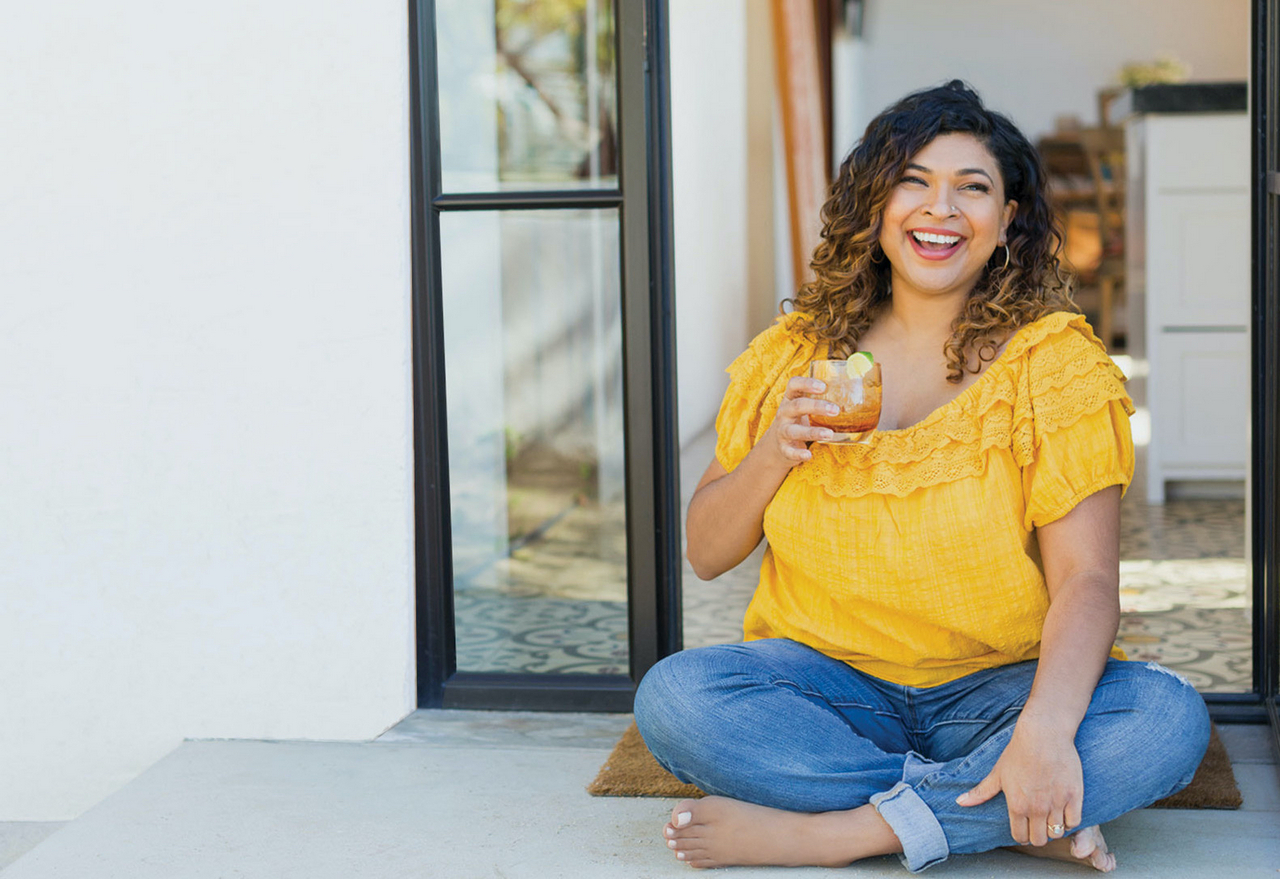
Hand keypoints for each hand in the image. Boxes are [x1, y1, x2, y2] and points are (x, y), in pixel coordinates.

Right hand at [762, 376, 838, 464]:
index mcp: (790, 399)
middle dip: (816, 406)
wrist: (777, 443)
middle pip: (797, 406)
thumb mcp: (804, 406)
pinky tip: (808, 455)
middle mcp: (784, 413)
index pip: (794, 384)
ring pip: (794, 430)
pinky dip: (798, 454)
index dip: (807, 383)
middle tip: (835, 410)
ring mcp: (782, 431)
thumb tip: (855, 388)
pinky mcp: (783, 448)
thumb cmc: (798, 419)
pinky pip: (789, 451)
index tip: (823, 386)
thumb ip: (820, 398)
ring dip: (812, 432)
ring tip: (829, 434)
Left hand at [955, 718, 1083, 846]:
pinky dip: (1069, 820)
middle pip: (1039, 840)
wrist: (1043, 733)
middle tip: (1037, 824)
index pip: (1020, 837)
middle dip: (1037, 835)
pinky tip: (1063, 811)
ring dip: (1053, 829)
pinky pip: (1074, 822)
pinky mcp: (1073, 796)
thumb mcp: (997, 773)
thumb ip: (981, 792)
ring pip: (1057, 834)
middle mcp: (1036, 808)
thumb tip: (959, 802)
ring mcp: (1056, 803)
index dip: (1021, 835)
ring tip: (1050, 817)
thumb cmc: (1018, 752)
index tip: (1023, 828)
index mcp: (1016, 805)